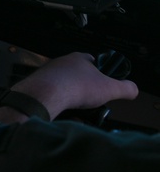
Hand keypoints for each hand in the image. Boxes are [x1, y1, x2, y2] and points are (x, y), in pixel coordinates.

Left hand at [12, 52, 138, 119]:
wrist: (45, 93)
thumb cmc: (79, 87)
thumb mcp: (110, 88)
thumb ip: (125, 88)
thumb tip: (133, 89)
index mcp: (79, 58)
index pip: (92, 62)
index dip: (101, 73)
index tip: (104, 86)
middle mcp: (61, 62)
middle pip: (77, 75)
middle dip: (86, 89)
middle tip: (92, 101)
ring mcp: (47, 73)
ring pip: (64, 86)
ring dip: (72, 98)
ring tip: (79, 110)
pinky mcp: (37, 85)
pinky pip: (51, 95)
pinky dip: (59, 104)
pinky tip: (64, 113)